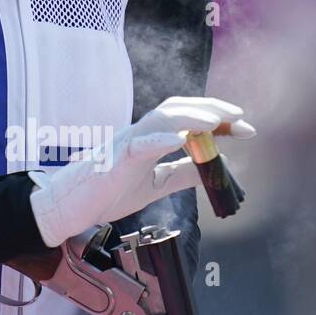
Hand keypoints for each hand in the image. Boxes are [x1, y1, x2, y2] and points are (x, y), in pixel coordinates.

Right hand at [26, 96, 255, 247]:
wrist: (70, 206)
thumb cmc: (107, 192)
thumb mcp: (155, 185)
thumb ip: (182, 174)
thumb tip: (216, 166)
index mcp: (149, 140)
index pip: (187, 120)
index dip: (218, 122)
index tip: (245, 129)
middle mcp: (138, 134)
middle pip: (175, 108)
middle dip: (209, 109)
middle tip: (239, 117)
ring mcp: (125, 144)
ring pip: (159, 119)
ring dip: (190, 118)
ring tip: (216, 122)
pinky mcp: (113, 160)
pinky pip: (138, 144)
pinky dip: (159, 139)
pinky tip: (179, 139)